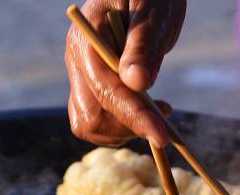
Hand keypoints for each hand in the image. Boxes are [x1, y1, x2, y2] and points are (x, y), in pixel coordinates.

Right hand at [66, 0, 185, 146]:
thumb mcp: (152, 9)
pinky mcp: (93, 86)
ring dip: (125, 129)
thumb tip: (137, 82)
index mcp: (86, 41)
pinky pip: (99, 120)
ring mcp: (82, 75)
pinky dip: (124, 125)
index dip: (133, 116)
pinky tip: (150, 111)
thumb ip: (143, 44)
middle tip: (162, 120)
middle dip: (126, 126)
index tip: (161, 136)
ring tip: (159, 112)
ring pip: (90, 125)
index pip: (105, 90)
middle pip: (89, 118)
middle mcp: (77, 62)